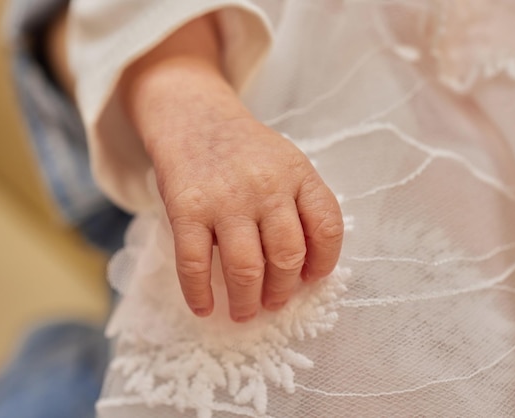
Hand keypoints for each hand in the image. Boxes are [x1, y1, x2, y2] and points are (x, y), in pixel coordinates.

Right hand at [152, 117, 343, 321]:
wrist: (194, 118)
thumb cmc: (244, 151)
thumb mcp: (285, 162)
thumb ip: (300, 204)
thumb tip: (305, 268)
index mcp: (298, 174)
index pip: (327, 227)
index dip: (324, 262)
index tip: (310, 279)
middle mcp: (266, 186)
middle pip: (287, 257)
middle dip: (282, 291)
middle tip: (273, 302)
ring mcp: (225, 199)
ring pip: (246, 268)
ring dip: (247, 302)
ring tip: (244, 312)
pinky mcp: (187, 209)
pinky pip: (195, 264)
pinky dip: (199, 294)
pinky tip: (204, 307)